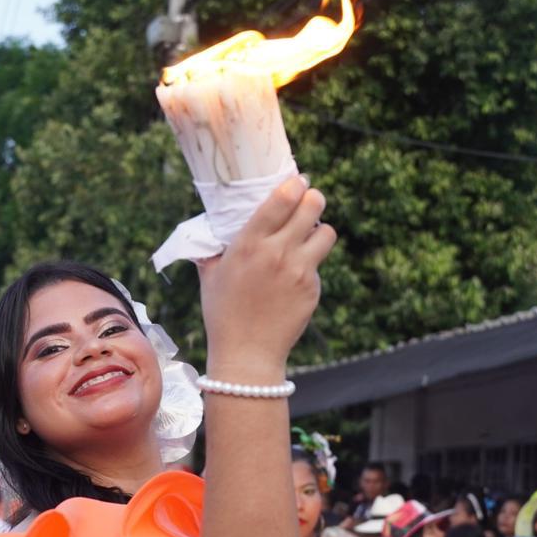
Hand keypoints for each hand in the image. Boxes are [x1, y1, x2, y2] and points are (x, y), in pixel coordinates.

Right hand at [198, 175, 335, 381]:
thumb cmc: (222, 313)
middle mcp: (277, 253)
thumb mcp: (210, 274)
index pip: (281, 199)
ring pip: (326, 233)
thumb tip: (212, 227)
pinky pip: (319, 264)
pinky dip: (310, 263)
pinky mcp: (312, 289)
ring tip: (308, 236)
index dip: (295, 185)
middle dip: (313, 199)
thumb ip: (213, 247)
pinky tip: (295, 275)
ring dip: (319, 230)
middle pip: (312, 206)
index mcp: (248, 244)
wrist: (246, 354)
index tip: (297, 182)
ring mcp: (299, 271)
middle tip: (309, 201)